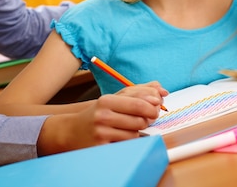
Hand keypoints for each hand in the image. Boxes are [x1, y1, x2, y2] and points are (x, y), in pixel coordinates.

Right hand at [37, 82, 166, 154]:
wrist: (74, 131)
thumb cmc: (99, 113)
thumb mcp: (115, 98)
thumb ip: (139, 91)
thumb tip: (162, 90)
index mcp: (107, 100)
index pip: (139, 103)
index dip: (153, 105)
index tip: (156, 106)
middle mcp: (103, 116)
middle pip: (140, 120)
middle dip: (147, 119)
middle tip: (145, 118)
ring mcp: (102, 132)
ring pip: (135, 133)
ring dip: (137, 131)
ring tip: (128, 127)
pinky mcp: (103, 147)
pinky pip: (128, 145)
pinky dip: (129, 141)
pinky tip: (120, 136)